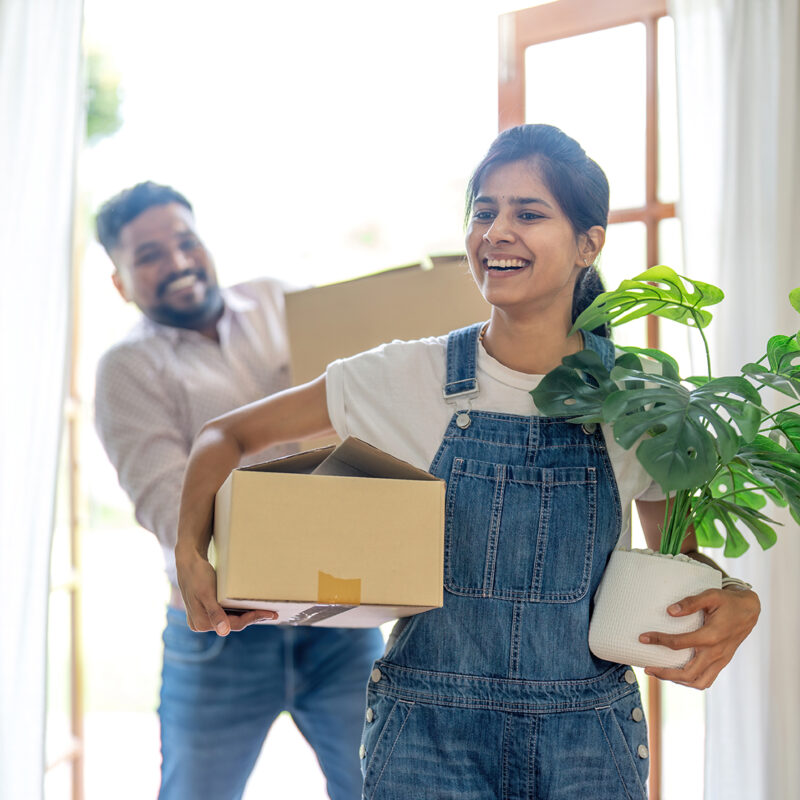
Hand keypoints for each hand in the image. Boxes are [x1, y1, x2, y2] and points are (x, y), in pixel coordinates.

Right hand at [175, 546, 276, 634]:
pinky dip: (239, 610)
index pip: (233, 625)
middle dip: (253, 617)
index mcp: (201, 623)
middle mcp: (201, 624)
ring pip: (231, 619)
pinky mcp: (207, 609)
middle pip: (233, 623)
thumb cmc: (197, 575)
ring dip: (247, 615)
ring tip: (264, 610)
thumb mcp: (207, 593)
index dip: (253, 619)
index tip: (269, 613)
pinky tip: (250, 606)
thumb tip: (223, 633)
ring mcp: (204, 617)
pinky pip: (227, 613)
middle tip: (272, 613)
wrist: (187, 561)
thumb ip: (215, 614)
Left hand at [638, 587, 760, 688]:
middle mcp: (716, 652)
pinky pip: (707, 679)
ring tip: (660, 674)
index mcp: (711, 636)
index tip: (643, 638)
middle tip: (647, 668)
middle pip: (687, 673)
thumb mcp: (710, 596)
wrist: (750, 610)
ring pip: (698, 682)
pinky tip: (678, 674)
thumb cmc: (728, 602)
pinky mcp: (722, 662)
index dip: (658, 641)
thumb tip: (670, 611)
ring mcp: (720, 660)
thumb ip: (691, 603)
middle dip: (665, 673)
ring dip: (677, 681)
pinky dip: (691, 681)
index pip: (679, 644)